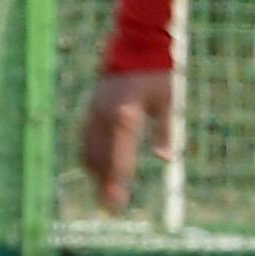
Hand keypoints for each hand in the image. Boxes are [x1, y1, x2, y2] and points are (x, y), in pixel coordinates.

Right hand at [81, 69, 175, 213]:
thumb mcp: (169, 102)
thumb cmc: (158, 75)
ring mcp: (94, 112)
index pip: (118, 158)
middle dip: (104, 186)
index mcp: (125, 116)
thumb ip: (166, 130)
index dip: (116, 184)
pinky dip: (88, 156)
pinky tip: (94, 169)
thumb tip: (165, 159)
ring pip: (89, 150)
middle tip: (110, 209)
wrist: (136, 45)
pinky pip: (85, 138)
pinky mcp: (91, 108)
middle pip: (101, 159)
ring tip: (102, 194)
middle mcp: (105, 116)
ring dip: (95, 174)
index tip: (116, 205)